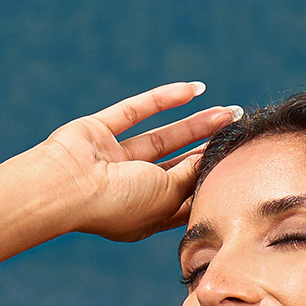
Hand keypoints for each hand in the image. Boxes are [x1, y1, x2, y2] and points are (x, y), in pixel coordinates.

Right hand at [38, 82, 238, 244]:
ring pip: (164, 137)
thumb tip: (211, 156)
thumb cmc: (118, 204)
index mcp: (146, 216)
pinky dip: (164, 98)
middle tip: (237, 130)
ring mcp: (114, 159)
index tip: (238, 165)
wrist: (67, 187)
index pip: (185, 198)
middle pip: (178, 166)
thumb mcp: (167, 195)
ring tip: (228, 111)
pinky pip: (137, 111)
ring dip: (196, 123)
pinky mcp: (99, 131)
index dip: (210, 182)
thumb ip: (191, 175)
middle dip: (207, 148)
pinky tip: (194, 89)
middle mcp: (131, 189)